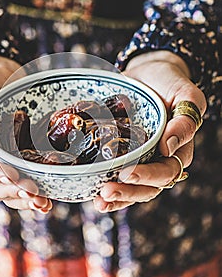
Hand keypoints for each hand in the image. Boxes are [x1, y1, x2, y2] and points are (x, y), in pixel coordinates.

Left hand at [94, 51, 206, 212]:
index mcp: (178, 150)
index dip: (148, 176)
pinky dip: (102, 187)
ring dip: (116, 198)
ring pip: (131, 189)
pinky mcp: (120, 156)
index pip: (166, 172)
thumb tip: (169, 147)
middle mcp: (158, 161)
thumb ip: (185, 119)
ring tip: (99, 201)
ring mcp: (138, 161)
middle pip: (147, 188)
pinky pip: (113, 177)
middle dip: (127, 192)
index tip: (127, 172)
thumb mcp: (185, 94)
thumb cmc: (170, 83)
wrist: (146, 75)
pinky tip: (91, 194)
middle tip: (107, 191)